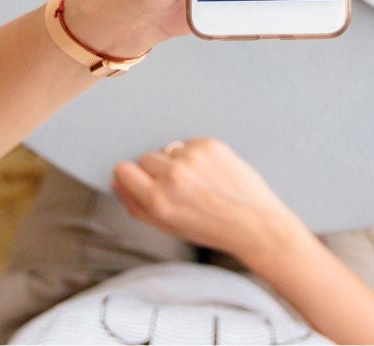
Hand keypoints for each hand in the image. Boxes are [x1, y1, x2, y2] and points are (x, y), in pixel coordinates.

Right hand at [112, 138, 312, 266]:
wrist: (255, 223)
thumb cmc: (213, 229)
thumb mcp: (168, 227)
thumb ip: (136, 206)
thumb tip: (118, 183)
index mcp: (158, 201)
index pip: (123, 170)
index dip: (132, 177)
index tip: (141, 182)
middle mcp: (172, 176)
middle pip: (144, 158)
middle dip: (156, 171)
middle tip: (178, 188)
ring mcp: (192, 158)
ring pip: (168, 150)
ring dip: (177, 162)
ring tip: (198, 182)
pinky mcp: (210, 145)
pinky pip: (189, 144)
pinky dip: (197, 156)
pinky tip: (210, 173)